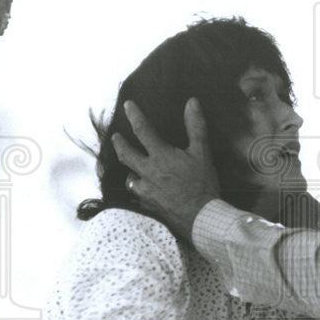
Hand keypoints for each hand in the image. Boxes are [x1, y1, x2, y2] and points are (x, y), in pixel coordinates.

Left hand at [112, 98, 220, 239]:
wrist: (201, 217)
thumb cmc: (203, 184)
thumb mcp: (202, 152)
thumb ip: (195, 126)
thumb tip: (192, 102)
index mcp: (160, 156)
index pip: (142, 130)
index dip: (134, 115)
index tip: (127, 105)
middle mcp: (148, 172)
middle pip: (126, 154)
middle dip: (119, 143)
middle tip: (115, 137)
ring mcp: (145, 190)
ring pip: (129, 177)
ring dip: (129, 169)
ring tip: (131, 167)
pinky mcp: (148, 205)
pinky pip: (136, 195)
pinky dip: (137, 189)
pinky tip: (140, 190)